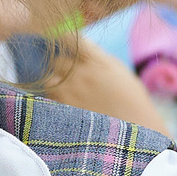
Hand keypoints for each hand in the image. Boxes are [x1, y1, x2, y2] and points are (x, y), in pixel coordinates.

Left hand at [46, 39, 171, 134]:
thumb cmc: (133, 104)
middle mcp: (80, 73)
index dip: (64, 41)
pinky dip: (46, 96)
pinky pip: (43, 96)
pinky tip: (56, 101)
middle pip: (54, 57)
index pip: (69, 38)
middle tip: (57, 68)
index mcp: (97, 61)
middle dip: (54, 60)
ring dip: (48, 78)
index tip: (63, 47)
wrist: (133, 137)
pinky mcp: (60, 110)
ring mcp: (68, 92)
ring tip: (55, 86)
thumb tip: (82, 47)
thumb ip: (100, 58)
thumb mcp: (121, 73)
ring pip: (45, 76)